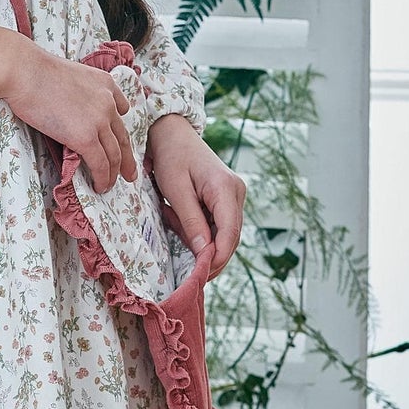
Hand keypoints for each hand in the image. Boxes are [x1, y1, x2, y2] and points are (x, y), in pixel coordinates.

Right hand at [0, 25, 137, 191]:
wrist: (26, 72)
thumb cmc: (34, 71)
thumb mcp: (69, 74)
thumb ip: (79, 91)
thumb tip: (69, 107)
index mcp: (105, 84)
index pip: (121, 109)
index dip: (120, 128)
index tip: (120, 140)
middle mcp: (108, 103)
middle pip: (122, 136)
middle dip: (127, 158)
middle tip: (130, 173)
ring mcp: (99, 121)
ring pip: (114, 154)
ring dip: (114, 173)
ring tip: (109, 185)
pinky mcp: (86, 138)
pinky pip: (100, 164)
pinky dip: (102, 177)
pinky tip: (99, 186)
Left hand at [147, 113, 245, 275]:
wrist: (173, 134)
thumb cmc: (172, 157)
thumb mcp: (176, 190)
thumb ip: (191, 221)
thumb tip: (204, 252)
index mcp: (226, 188)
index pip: (230, 232)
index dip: (219, 256)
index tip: (202, 273)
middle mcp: (236, 192)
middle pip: (231, 237)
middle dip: (211, 255)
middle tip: (188, 270)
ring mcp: (234, 196)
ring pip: (225, 233)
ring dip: (202, 241)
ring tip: (173, 224)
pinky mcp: (226, 199)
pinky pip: (218, 225)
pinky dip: (200, 231)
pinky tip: (178, 219)